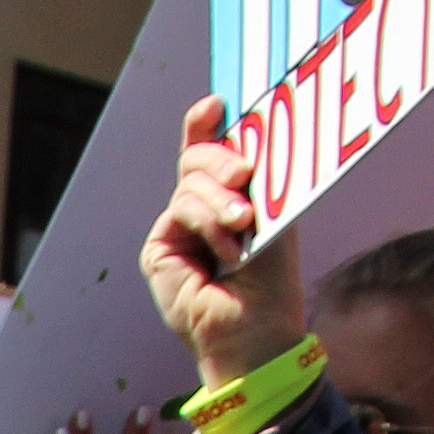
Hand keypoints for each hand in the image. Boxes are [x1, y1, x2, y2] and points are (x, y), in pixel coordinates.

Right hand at [143, 95, 305, 382]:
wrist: (255, 331)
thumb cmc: (273, 282)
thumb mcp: (272, 214)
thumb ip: (256, 173)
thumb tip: (241, 128)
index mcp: (229, 200)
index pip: (212, 152)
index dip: (207, 125)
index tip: (216, 103)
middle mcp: (201, 212)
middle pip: (197, 158)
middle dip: (221, 158)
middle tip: (245, 175)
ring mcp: (177, 231)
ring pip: (189, 183)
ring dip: (220, 201)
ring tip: (243, 227)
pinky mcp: (160, 249)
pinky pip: (180, 209)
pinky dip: (207, 221)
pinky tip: (226, 246)